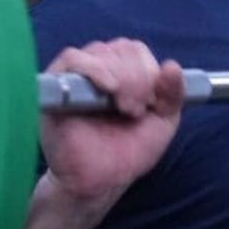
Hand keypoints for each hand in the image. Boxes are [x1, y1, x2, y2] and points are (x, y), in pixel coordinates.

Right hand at [41, 39, 184, 203]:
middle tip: (135, 111)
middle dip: (138, 78)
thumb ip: (173, 94)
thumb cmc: (127, 152)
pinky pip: (73, 59)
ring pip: (101, 50)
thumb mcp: (162, 122)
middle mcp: (97, 69)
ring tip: (124, 109)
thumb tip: (172, 65)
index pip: (136, 49)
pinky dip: (96, 69)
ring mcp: (75, 76)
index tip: (151, 103)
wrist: (102, 181)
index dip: (149, 71)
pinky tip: (109, 89)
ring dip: (122, 77)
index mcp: (121, 73)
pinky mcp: (56, 87)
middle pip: (122, 48)